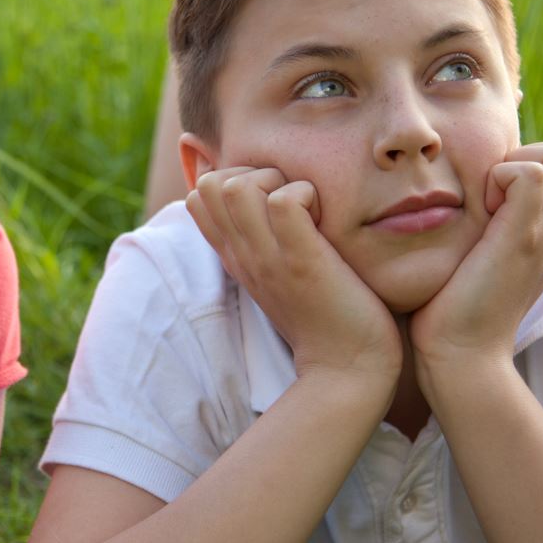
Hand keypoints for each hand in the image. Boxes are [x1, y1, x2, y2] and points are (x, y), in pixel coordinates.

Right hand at [186, 167, 400, 386]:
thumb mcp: (281, 273)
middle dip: (253, 173)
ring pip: (236, 185)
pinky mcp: (301, 261)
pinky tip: (324, 222)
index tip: (270, 201)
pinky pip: (285, 201)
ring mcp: (268, 258)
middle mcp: (242, 255)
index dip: (232, 179)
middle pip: (208, 184)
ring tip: (306, 209)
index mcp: (235, 257)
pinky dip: (308, 196)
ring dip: (276, 181)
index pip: (196, 197)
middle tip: (291, 202)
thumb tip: (272, 201)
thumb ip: (267, 239)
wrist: (346, 369)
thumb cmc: (325, 316)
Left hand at [410, 140, 542, 373]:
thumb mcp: (488, 256)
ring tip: (487, 201)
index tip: (495, 193)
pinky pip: (530, 173)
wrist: (462, 354)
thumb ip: (497, 224)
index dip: (533, 161)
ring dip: (516, 162)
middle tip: (491, 193)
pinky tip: (479, 208)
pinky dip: (499, 176)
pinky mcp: (523, 237)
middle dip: (528, 154)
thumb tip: (479, 192)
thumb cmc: (458, 305)